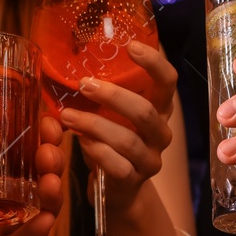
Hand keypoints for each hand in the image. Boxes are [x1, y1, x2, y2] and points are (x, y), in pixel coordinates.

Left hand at [59, 39, 175, 214]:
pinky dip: (96, 152)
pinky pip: (117, 166)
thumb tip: (68, 63)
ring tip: (67, 115)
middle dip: (113, 96)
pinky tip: (80, 141)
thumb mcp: (114, 114)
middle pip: (145, 111)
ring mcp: (150, 159)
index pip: (168, 82)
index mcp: (160, 110)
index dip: (154, 63)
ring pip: (128, 141)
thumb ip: (105, 93)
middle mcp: (161, 133)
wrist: (117, 188)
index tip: (131, 46)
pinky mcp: (134, 181)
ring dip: (94, 125)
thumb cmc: (112, 140)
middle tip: (83, 84)